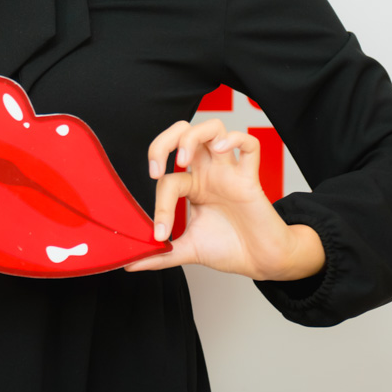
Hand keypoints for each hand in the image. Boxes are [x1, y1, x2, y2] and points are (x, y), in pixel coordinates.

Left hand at [124, 117, 324, 280]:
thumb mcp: (187, 251)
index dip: (159, 203)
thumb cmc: (230, 249)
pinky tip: (222, 151)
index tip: (160, 234)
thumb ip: (160, 255)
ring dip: (192, 136)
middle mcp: (209, 173)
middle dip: (163, 141)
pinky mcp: (250, 178)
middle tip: (156, 169)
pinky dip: (235, 139)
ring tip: (182, 158)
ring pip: (213, 127)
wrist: (262, 263)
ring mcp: (229, 172)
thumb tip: (130, 263)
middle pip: (183, 132)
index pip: (167, 179)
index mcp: (193, 186)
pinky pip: (249, 144)